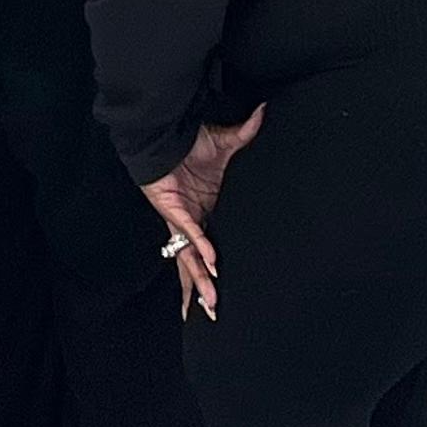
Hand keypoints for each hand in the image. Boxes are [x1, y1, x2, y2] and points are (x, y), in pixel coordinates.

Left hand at [140, 107, 263, 317]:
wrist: (162, 133)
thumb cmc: (189, 142)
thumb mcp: (225, 145)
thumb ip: (247, 134)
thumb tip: (264, 110)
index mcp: (205, 213)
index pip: (209, 250)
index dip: (212, 271)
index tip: (221, 292)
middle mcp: (193, 222)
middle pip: (195, 263)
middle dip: (203, 290)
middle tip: (215, 315)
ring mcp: (182, 218)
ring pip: (189, 258)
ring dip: (201, 281)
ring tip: (212, 305)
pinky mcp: (173, 209)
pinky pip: (190, 233)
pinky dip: (201, 247)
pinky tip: (212, 264)